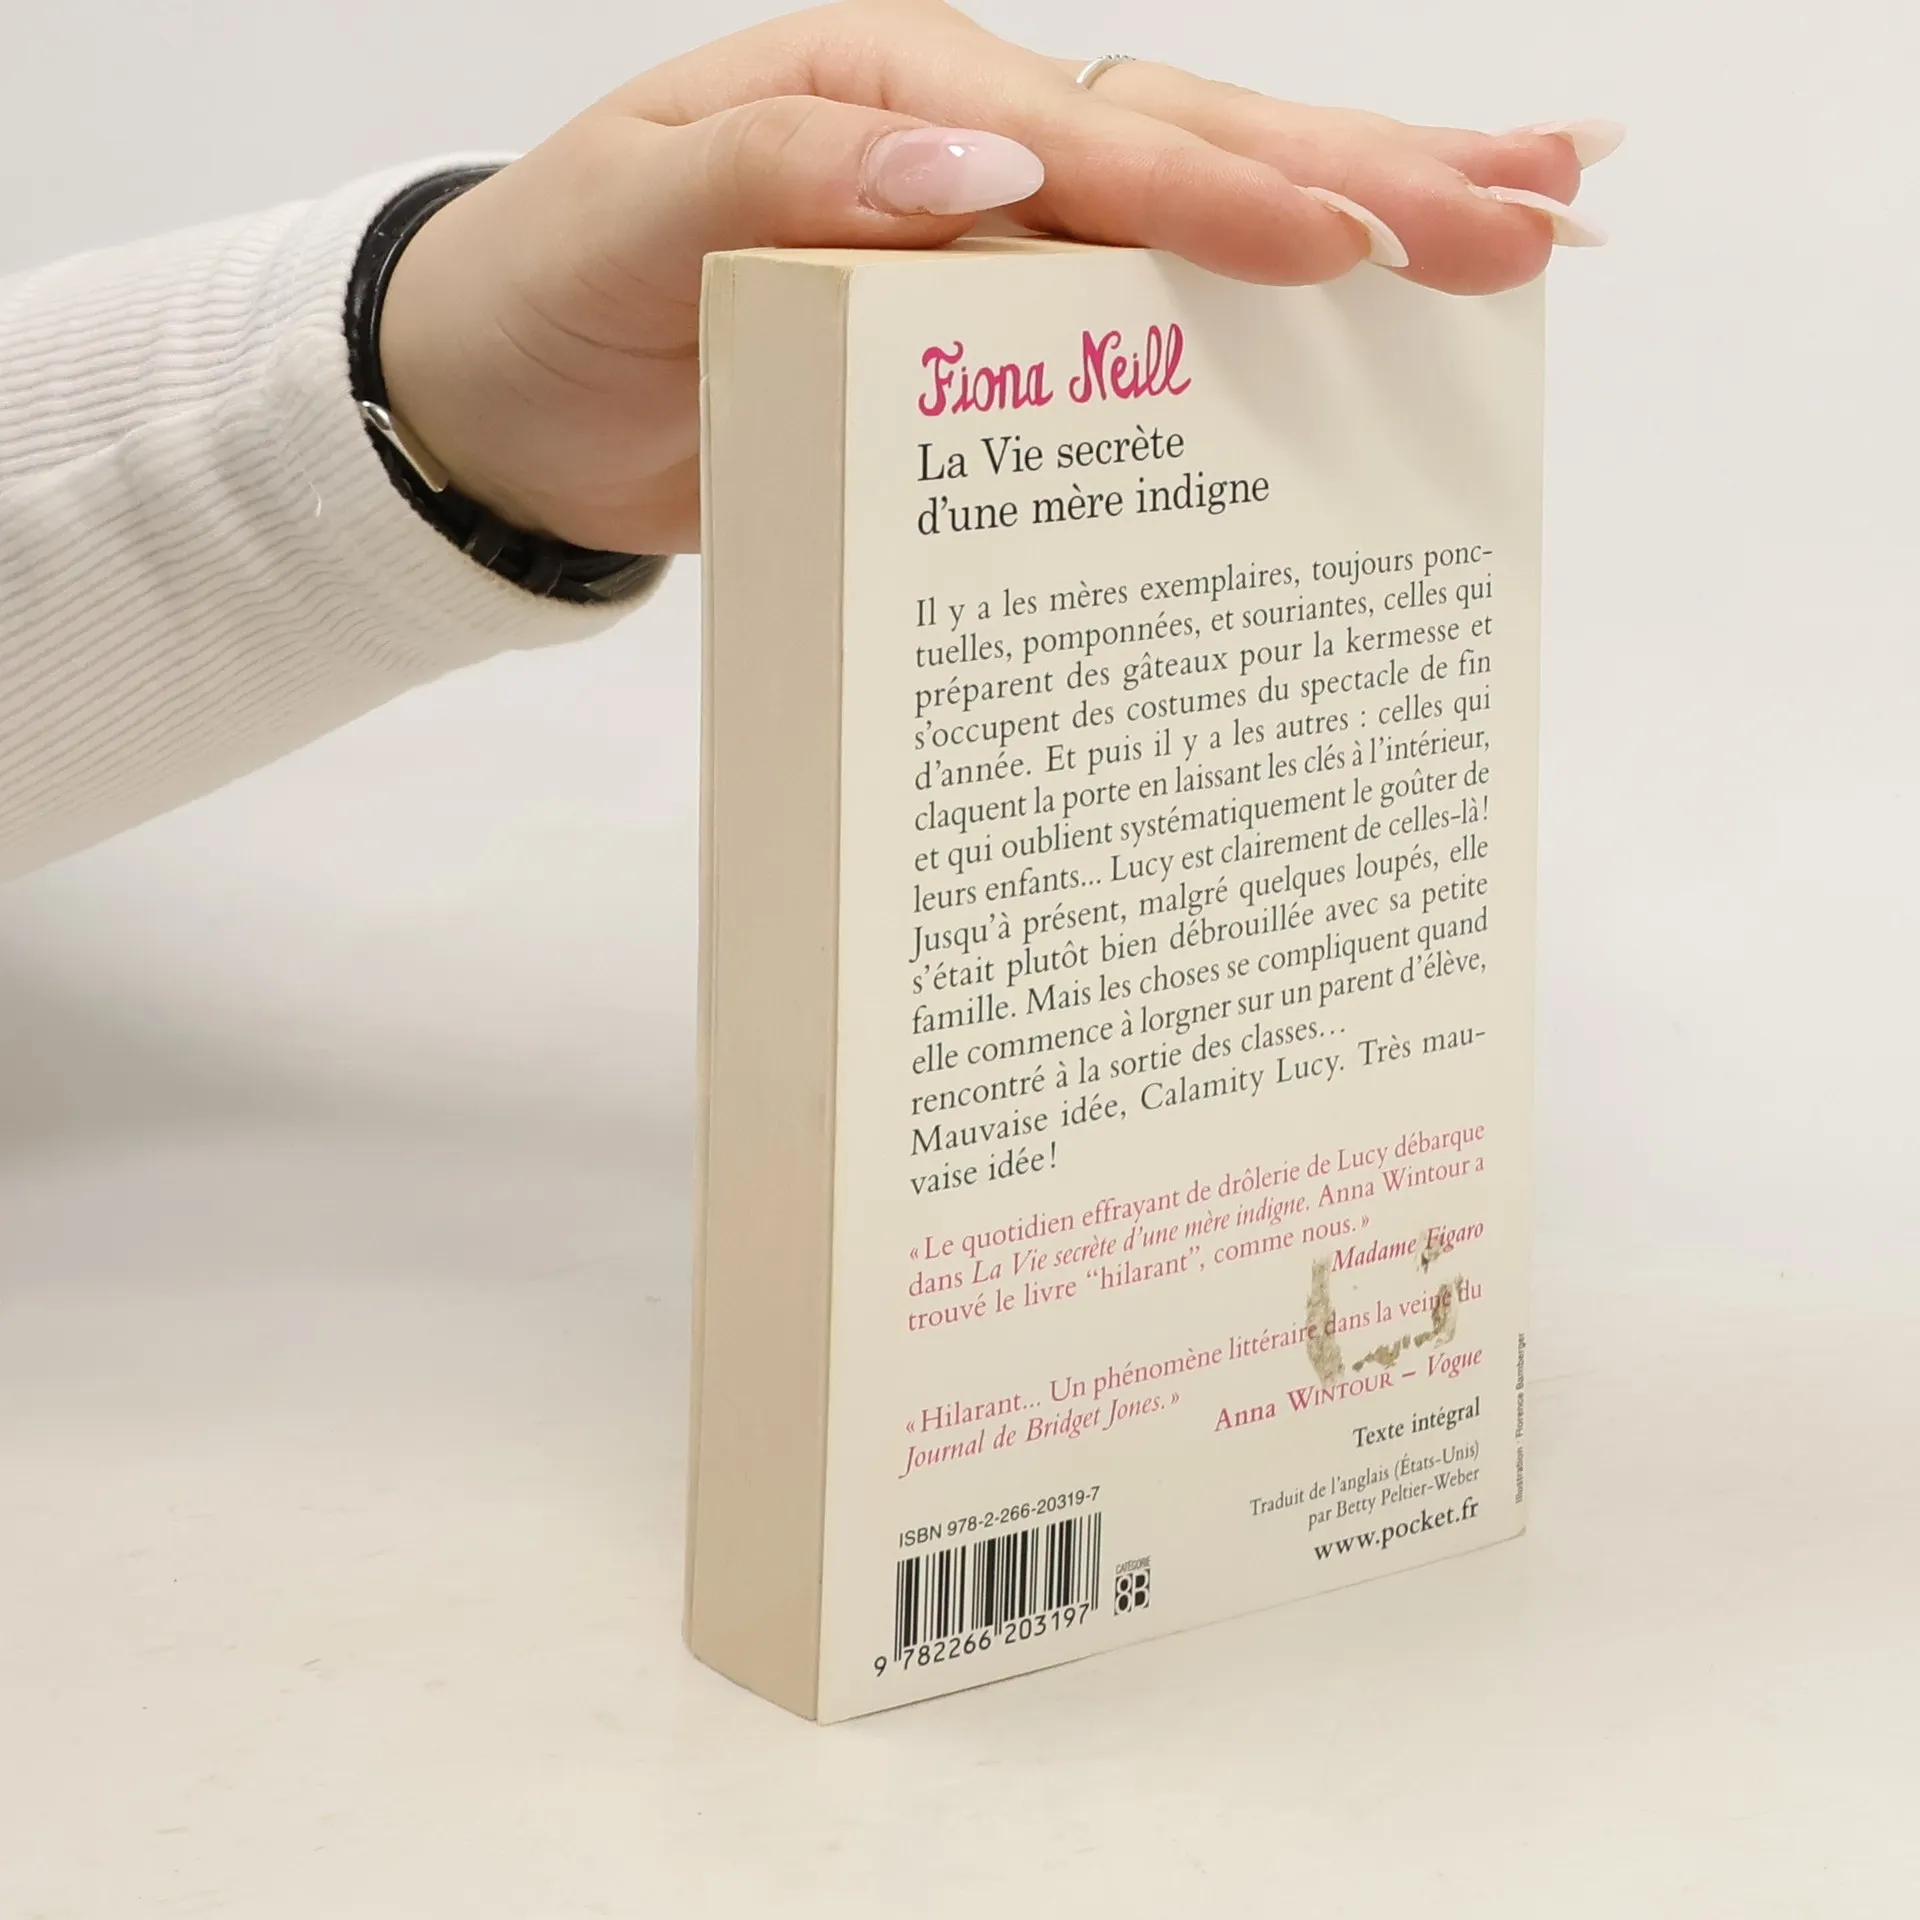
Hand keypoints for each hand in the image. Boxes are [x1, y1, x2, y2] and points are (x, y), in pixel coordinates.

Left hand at [379, 0, 1615, 555]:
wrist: (510, 400)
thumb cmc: (556, 297)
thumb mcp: (626, 226)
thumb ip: (774, 186)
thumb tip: (977, 170)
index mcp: (888, 95)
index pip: (1087, 137)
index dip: (1219, 192)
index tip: (1348, 248)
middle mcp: (965, 144)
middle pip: (1196, 140)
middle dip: (1367, 179)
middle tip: (1537, 216)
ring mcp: (992, 238)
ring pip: (1205, 206)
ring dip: (1369, 213)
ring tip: (1533, 221)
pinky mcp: (994, 334)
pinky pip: (1145, 312)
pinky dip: (1264, 309)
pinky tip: (1373, 312)